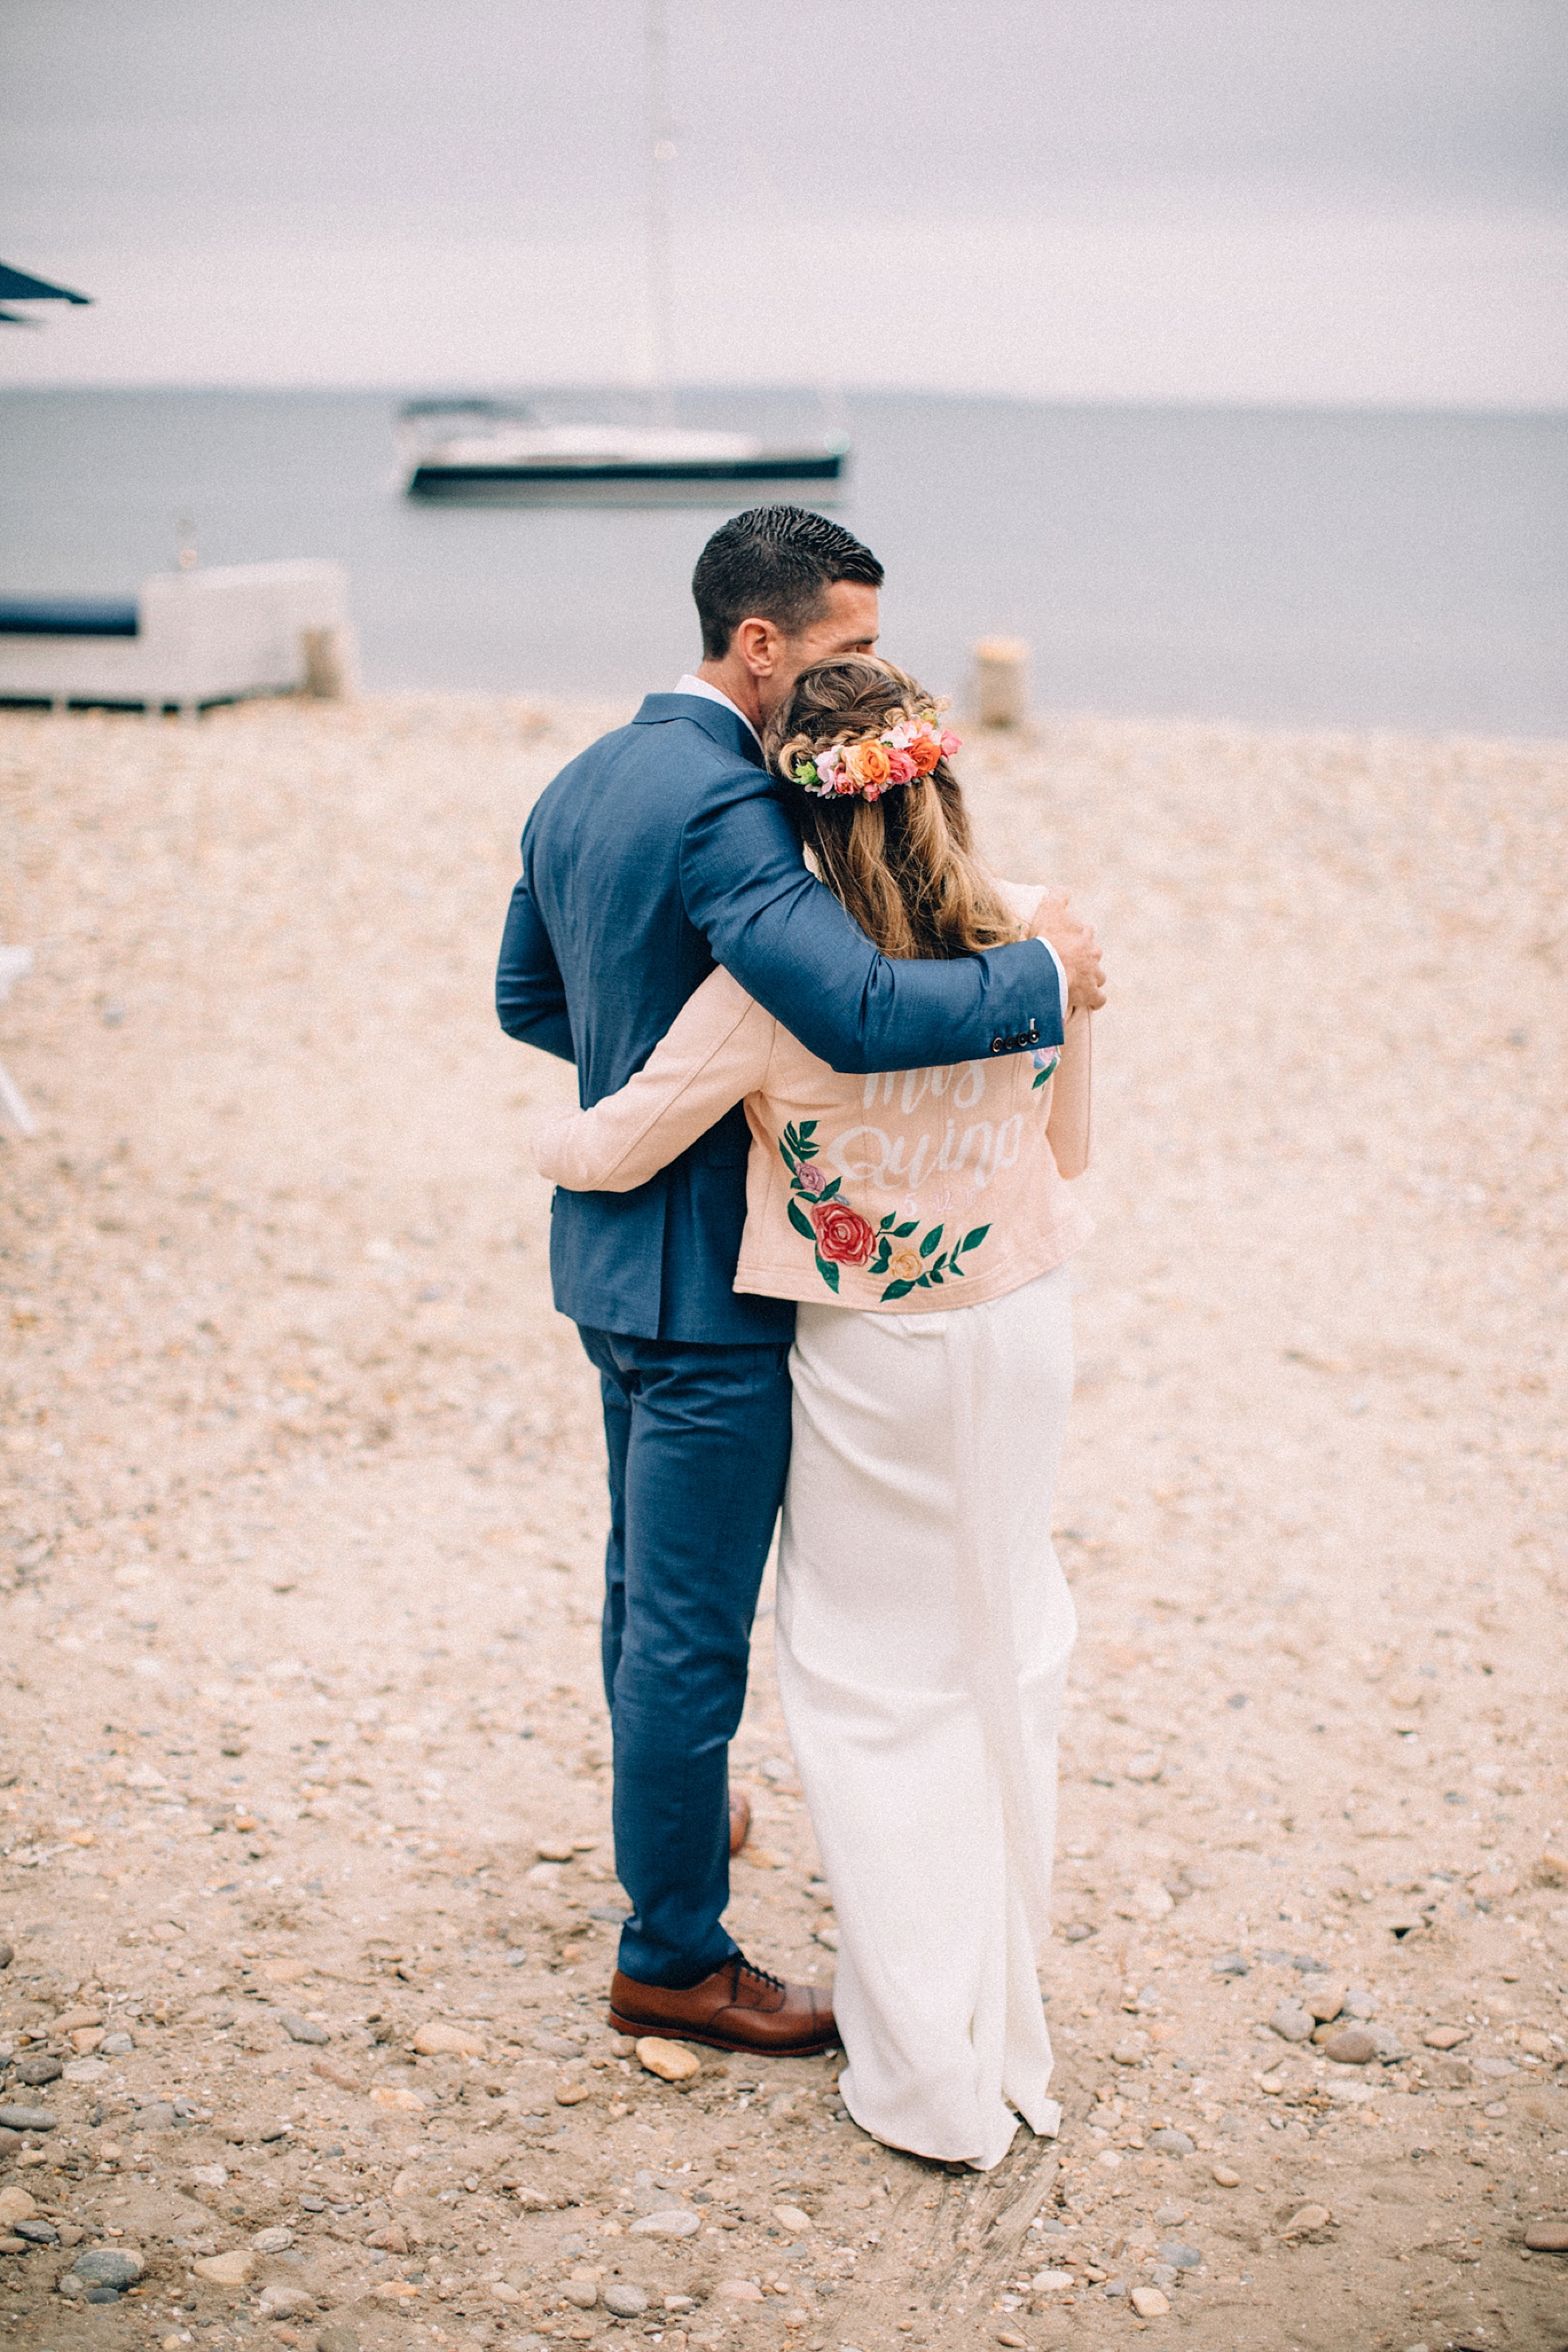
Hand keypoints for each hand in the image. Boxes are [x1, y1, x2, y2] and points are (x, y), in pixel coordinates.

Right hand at [1028, 889, 1105, 1012]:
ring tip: (1077, 983)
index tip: (1065, 942)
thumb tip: (1064, 890)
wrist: (1047, 967)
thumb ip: (1057, 896)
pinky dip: (1094, 1000)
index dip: (1076, 937)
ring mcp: (1093, 975)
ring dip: (1091, 978)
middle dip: (1085, 958)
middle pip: (1094, 954)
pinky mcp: (1090, 993)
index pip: (1085, 933)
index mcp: (1085, 934)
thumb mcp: (1050, 910)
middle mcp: (1093, 953)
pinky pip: (1098, 999)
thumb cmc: (1047, 939)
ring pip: (1098, 976)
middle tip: (1068, 963)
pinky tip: (1088, 1002)